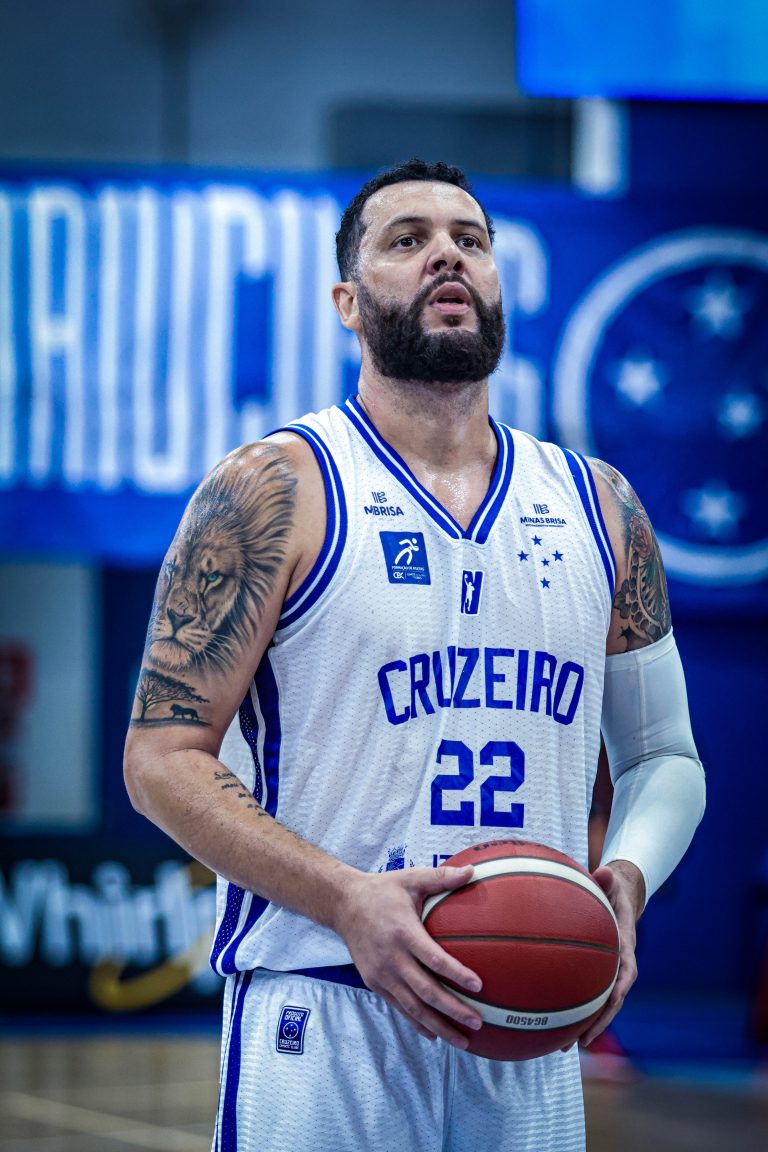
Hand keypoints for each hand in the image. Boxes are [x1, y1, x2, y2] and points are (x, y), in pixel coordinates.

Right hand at [331, 864, 483, 1048]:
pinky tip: (435, 1035)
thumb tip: (473, 871)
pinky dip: (417, 1023)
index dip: (455, 974)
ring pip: (412, 1007)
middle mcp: (392, 958)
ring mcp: (382, 974)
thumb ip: (441, 877)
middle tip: (478, 1023)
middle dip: (453, 1010)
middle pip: (425, 992)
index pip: (433, 959)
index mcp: (404, 933)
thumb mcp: (411, 879)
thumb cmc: (383, 890)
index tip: (478, 986)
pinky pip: (399, 1007)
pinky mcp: (375, 983)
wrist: (343, 905)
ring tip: (463, 1041)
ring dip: (438, 1026)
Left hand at [577, 860, 644, 1047]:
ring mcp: (607, 974)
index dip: (616, 996)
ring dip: (583, 1026)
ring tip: (561, 1046)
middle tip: (577, 1043)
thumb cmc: (615, 891)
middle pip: (611, 1003)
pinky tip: (548, 1021)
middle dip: (596, 1024)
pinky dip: (571, 1009)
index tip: (607, 1011)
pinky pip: (583, 995)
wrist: (623, 898)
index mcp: (626, 950)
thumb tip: (603, 870)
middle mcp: (619, 968)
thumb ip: (608, 880)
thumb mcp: (613, 884)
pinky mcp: (594, 974)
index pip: (625, 977)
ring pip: (597, 1006)